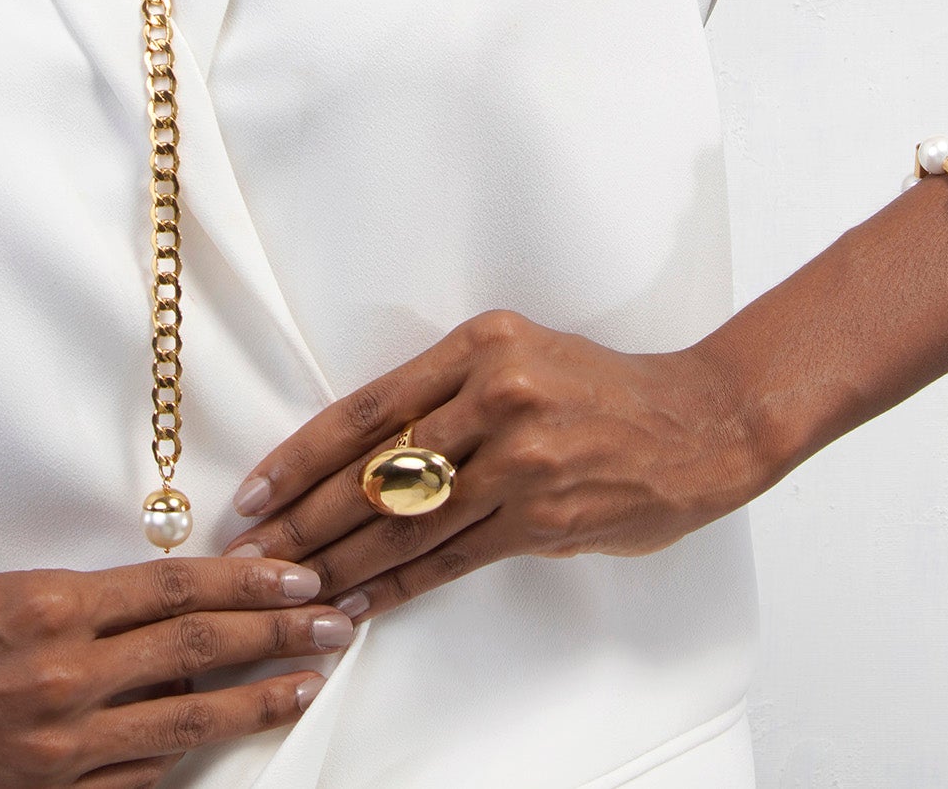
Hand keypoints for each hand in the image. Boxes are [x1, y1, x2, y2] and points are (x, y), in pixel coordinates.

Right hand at [0, 555, 355, 786]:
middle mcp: (66, 679)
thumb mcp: (4, 583)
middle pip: (196, 652)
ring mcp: (58, 749)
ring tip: (309, 683)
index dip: (246, 582)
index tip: (298, 573)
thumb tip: (166, 595)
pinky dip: (186, 761)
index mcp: (55, 608)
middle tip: (335, 621)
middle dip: (276, 636)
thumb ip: (88, 596)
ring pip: (182, 722)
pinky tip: (228, 745)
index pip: (177, 589)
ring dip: (254, 702)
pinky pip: (137, 781)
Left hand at [221, 309, 761, 620]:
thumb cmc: (599, 391)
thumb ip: (448, 395)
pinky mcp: (542, 513)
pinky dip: (396, 585)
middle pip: (375, 469)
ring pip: (406, 520)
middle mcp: (497, 392)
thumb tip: (362, 452)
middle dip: (304, 518)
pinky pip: (450, 557)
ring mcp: (521, 455)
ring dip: (338, 562)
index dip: (303, 455)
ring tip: (290, 589)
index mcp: (481, 343)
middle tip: (252, 551)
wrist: (695, 423)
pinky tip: (359, 603)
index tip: (254, 489)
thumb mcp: (521, 358)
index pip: (368, 406)